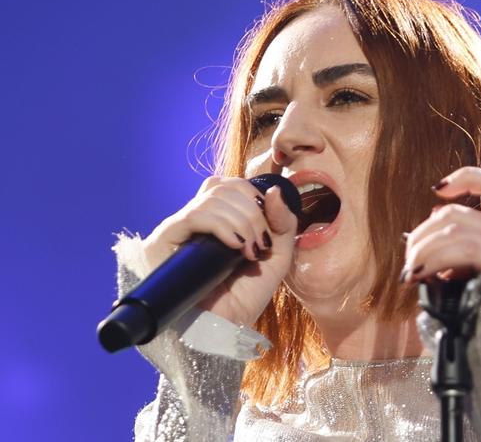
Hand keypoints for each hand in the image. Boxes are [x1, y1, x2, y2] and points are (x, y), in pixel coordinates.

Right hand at [142, 176, 297, 325]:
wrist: (224, 330)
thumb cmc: (246, 296)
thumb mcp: (276, 256)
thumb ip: (282, 223)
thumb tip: (273, 190)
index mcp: (217, 218)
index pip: (231, 185)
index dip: (253, 198)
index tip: (267, 230)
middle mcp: (194, 220)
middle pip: (224, 187)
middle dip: (252, 213)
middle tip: (259, 244)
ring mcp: (177, 229)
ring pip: (212, 199)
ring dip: (241, 222)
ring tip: (248, 252)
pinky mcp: (162, 241)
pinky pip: (193, 216)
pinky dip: (221, 226)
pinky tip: (233, 247)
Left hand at [401, 166, 480, 284]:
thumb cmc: (477, 313)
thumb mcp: (463, 272)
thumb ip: (452, 246)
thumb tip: (427, 220)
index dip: (467, 178)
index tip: (437, 189)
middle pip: (454, 213)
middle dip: (422, 235)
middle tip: (409, 264)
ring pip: (452, 227)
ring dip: (422, 249)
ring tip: (410, 275)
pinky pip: (460, 247)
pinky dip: (431, 259)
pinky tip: (417, 276)